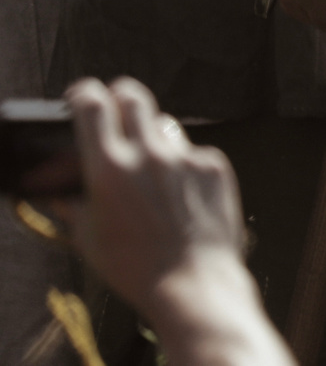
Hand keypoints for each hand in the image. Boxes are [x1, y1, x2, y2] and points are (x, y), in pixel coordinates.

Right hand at [51, 78, 288, 365]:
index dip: (83, 93)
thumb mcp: (87, 236)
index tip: (81, 96)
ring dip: (152, 138)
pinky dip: (182, 165)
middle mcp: (149, 153)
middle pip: (133, 95)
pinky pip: (193, 152)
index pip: (93, 103)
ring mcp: (186, 157)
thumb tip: (60, 189)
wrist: (193, 283)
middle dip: (119, 99)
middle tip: (115, 113)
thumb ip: (72, 203)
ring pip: (165, 125)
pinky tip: (179, 195)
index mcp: (109, 168)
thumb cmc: (134, 266)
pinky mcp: (214, 165)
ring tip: (149, 171)